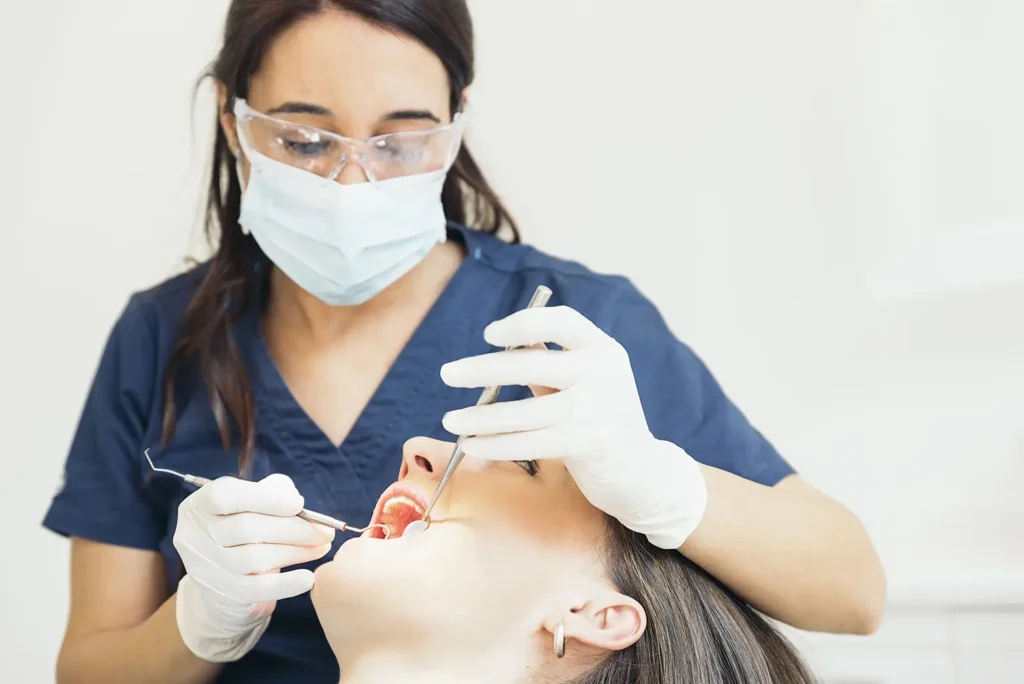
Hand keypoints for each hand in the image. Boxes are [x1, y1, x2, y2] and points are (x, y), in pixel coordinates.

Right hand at [173, 474, 334, 661]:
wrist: (224, 581)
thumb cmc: (244, 530)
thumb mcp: (251, 503)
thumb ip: (271, 490)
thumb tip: (293, 499)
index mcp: (200, 505)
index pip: (225, 495)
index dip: (264, 497)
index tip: (299, 503)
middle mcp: (194, 535)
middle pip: (247, 528)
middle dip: (294, 528)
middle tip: (325, 531)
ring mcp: (205, 567)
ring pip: (256, 558)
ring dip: (297, 552)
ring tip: (322, 547)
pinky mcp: (221, 593)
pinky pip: (257, 589)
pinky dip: (286, 584)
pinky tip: (309, 578)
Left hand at [440, 305, 706, 548]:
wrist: (642, 473)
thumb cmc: (599, 421)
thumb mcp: (583, 383)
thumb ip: (549, 362)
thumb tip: (500, 344)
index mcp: (603, 349)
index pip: (561, 322)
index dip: (522, 324)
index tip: (489, 334)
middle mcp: (604, 372)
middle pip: (530, 364)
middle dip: (481, 368)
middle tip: (448, 373)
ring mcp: (598, 408)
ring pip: (523, 411)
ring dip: (479, 416)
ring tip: (450, 419)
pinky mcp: (589, 443)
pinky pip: (529, 442)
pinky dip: (494, 444)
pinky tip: (471, 444)